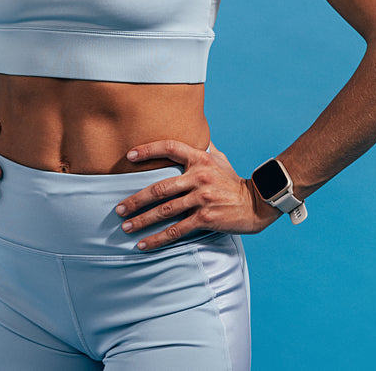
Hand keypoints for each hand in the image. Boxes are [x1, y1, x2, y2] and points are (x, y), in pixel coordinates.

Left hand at [114, 139, 279, 250]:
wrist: (256, 204)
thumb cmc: (232, 181)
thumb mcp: (219, 158)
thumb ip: (202, 147)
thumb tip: (191, 130)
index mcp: (201, 158)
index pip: (170, 147)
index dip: (148, 150)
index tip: (129, 156)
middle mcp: (200, 176)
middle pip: (159, 188)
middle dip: (136, 200)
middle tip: (119, 208)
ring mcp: (202, 198)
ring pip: (165, 211)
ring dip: (142, 220)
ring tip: (126, 227)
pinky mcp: (206, 218)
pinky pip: (177, 230)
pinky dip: (158, 238)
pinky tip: (144, 244)